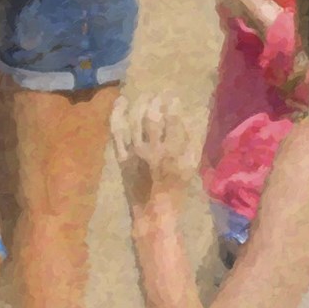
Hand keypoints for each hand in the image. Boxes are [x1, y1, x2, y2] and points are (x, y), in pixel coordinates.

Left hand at [111, 95, 199, 211]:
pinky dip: (117, 115)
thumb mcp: (191, 167)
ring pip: (134, 121)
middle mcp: (152, 149)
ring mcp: (134, 152)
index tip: (174, 98)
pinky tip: (121, 102)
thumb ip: (192, 143)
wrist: (153, 212)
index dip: (173, 106)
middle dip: (156, 102)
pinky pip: (116, 132)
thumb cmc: (176, 190)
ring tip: (145, 96)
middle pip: (151, 117)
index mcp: (173, 152)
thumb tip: (187, 119)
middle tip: (159, 95)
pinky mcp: (122, 157)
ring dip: (139, 104)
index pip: (172, 120)